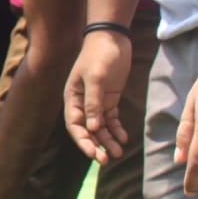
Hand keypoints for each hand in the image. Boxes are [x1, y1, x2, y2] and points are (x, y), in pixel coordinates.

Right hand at [65, 30, 132, 162]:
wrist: (112, 38)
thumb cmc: (100, 55)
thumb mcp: (96, 78)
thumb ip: (94, 102)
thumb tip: (92, 128)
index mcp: (73, 98)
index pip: (75, 126)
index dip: (83, 141)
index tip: (94, 154)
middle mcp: (82, 103)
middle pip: (87, 130)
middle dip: (96, 145)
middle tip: (106, 160)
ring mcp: (96, 101)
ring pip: (100, 127)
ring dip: (108, 140)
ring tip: (118, 153)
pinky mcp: (109, 98)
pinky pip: (111, 119)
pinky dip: (117, 129)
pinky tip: (124, 138)